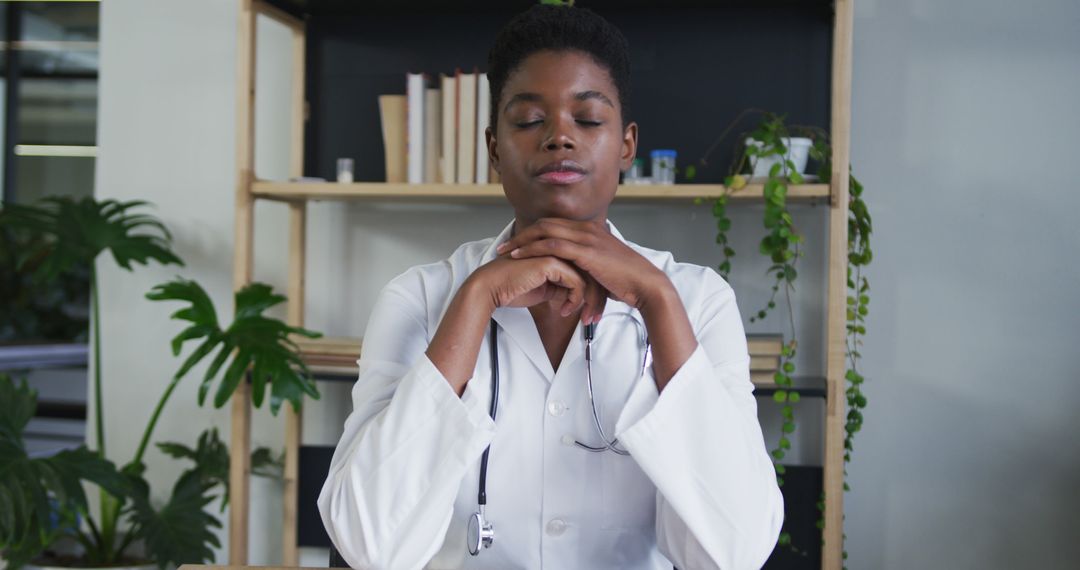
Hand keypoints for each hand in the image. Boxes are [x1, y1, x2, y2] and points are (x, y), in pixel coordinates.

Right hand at [471, 254, 593, 317]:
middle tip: (593, 318)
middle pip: (592, 272)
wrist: (492, 286)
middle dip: (596, 298)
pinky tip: (564, 310)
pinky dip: (575, 300)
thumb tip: (576, 297)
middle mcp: (560, 249)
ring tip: (583, 317)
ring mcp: (556, 253)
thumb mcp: (546, 289)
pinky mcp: (551, 262)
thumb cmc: (513, 287)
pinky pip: (576, 282)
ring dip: (588, 302)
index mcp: (559, 252)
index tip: (593, 312)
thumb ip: (562, 288)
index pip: (587, 270)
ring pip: (587, 277)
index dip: (593, 292)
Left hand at [495, 218, 666, 317]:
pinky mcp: (586, 251)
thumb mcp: (604, 268)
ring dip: (521, 242)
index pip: (555, 225)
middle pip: (545, 224)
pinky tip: (518, 257)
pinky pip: (551, 246)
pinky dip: (532, 249)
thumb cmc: (627, 281)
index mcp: (591, 231)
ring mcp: (586, 237)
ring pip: (545, 232)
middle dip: (521, 235)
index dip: (533, 233)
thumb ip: (588, 267)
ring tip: (504, 253)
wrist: (645, 285)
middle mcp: (587, 229)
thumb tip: (577, 276)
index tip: (517, 244)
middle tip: (503, 247)